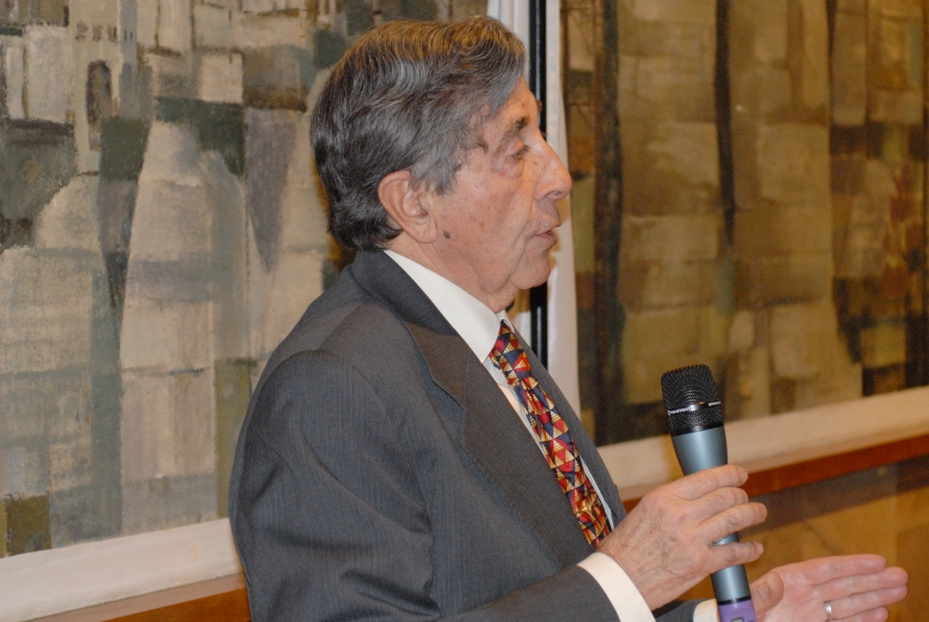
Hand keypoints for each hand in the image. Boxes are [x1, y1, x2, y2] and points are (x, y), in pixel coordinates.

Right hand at [599, 464, 766, 609]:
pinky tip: (754, 548)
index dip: (730, 474)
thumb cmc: (627, 547)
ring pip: (735, 519)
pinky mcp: (701, 563)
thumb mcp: (645, 511)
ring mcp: (693, 539)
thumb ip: (672, 502)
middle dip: (742, 496)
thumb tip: (697, 496)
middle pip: (725, 497)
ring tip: (759, 513)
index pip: (707, 478)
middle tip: (746, 499)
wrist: (621, 578)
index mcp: (664, 497)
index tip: (740, 475)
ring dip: (752, 514)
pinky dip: (749, 549)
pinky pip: (734, 552)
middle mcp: (680, 514)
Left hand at [752, 555, 907, 620]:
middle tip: (901, 575)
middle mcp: (804, 594)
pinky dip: (862, 618)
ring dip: (874, 597)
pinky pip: (842, 621)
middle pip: (844, 584)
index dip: (851, 565)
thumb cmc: (738, 616)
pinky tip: (880, 613)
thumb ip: (763, 593)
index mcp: (788, 581)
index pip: (825, 569)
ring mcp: (811, 612)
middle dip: (873, 580)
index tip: (877, 561)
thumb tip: (777, 581)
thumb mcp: (748, 603)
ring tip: (898, 591)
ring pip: (848, 603)